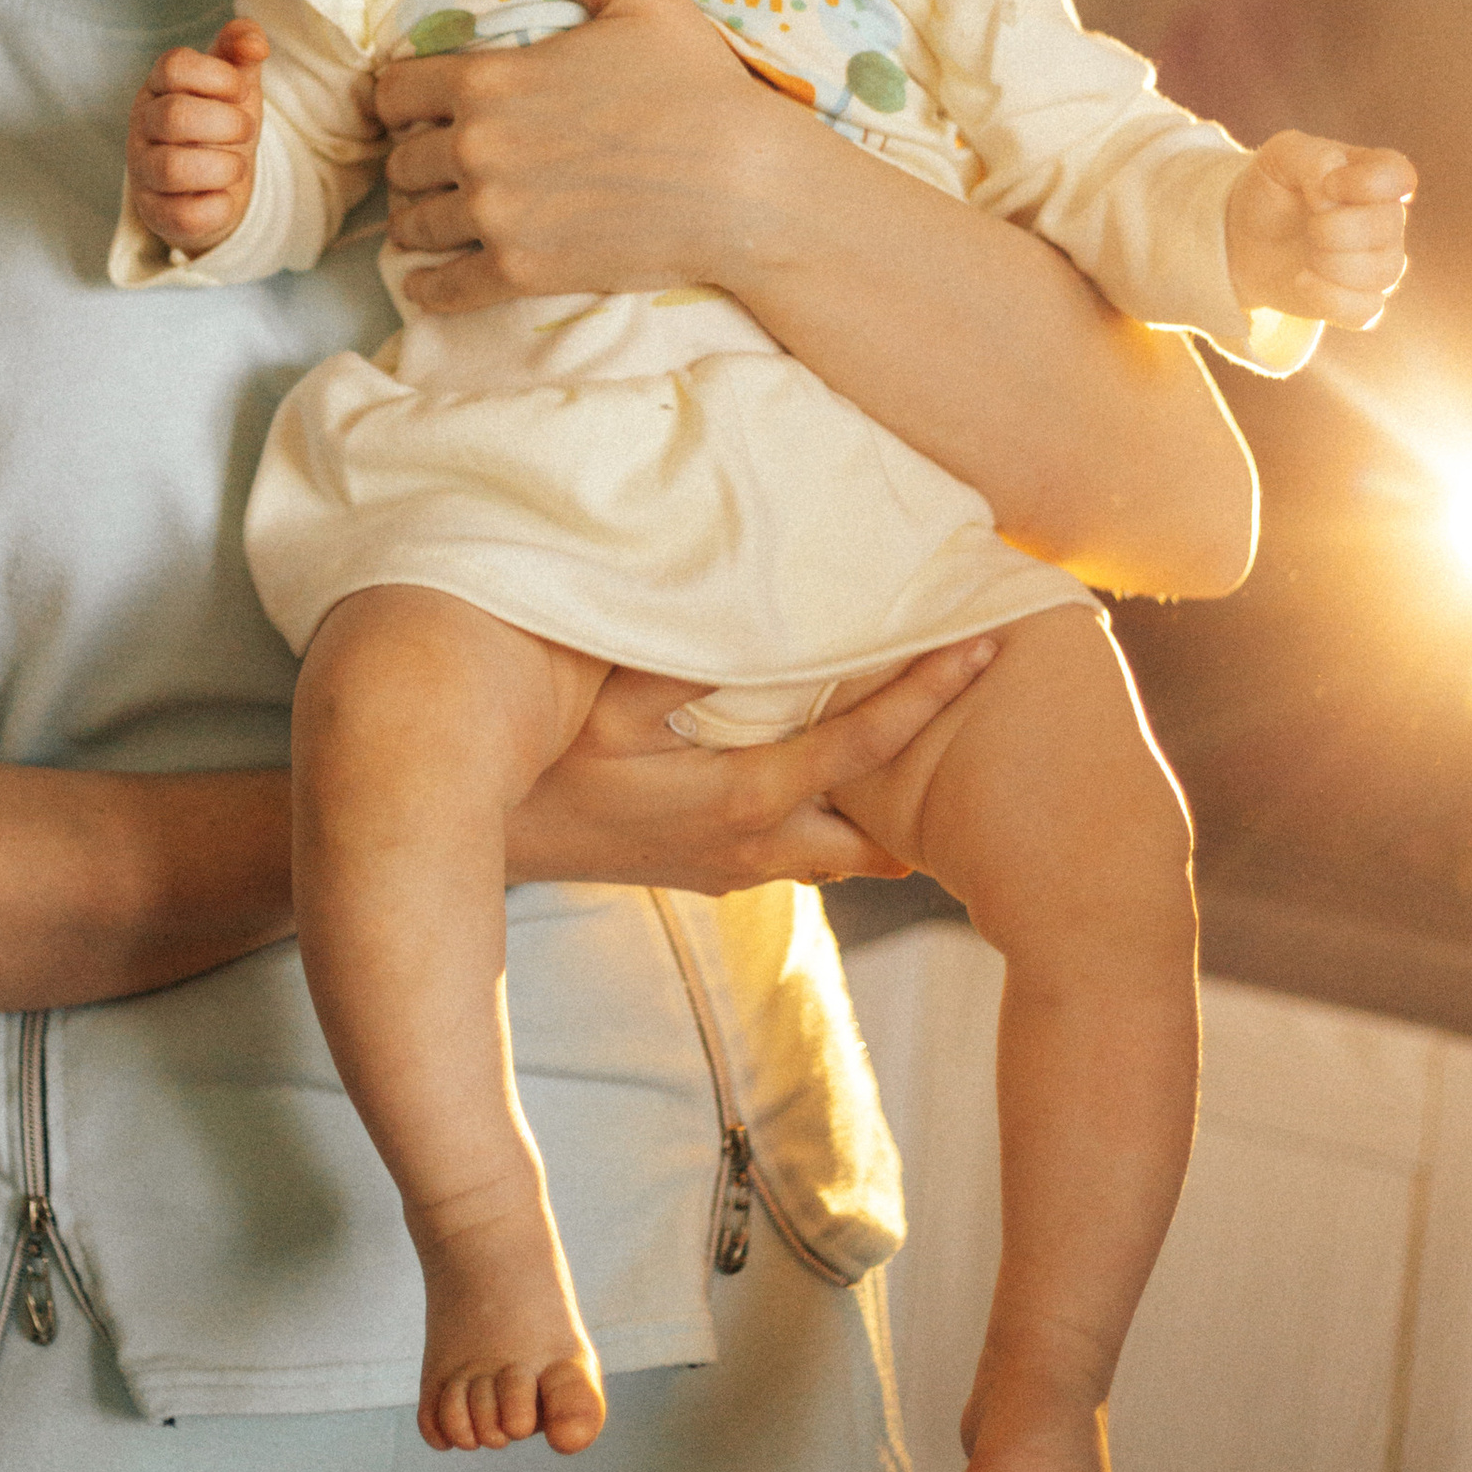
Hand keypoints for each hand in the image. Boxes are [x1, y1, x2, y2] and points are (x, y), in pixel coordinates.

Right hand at [128, 19, 267, 255]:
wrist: (214, 184)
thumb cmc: (220, 125)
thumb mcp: (233, 83)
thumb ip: (240, 49)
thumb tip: (255, 41)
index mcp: (159, 86)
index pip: (173, 65)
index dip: (218, 76)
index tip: (238, 90)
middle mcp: (143, 126)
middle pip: (174, 116)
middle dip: (225, 123)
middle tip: (245, 130)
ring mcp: (143, 171)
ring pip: (172, 169)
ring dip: (223, 166)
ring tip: (237, 165)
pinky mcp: (156, 213)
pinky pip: (184, 216)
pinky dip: (217, 206)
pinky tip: (225, 196)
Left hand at [374, 0, 793, 311]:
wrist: (745, 185)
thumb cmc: (698, 85)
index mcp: (489, 79)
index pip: (393, 90)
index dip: (402, 97)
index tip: (419, 108)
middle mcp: (476, 148)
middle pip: (399, 161)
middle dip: (414, 160)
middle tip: (435, 167)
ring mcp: (495, 215)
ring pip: (412, 225)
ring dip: (419, 220)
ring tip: (436, 219)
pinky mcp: (520, 273)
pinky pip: (443, 290)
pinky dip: (429, 288)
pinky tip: (429, 282)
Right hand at [505, 635, 996, 893]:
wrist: (474, 842)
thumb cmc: (540, 764)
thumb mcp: (604, 703)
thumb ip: (681, 657)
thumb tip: (755, 601)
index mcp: (744, 799)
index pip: (862, 749)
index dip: (928, 698)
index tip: (985, 649)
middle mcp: (756, 849)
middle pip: (881, 836)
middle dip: (937, 795)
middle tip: (998, 738)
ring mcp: (734, 870)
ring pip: (843, 852)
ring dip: (888, 813)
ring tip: (941, 761)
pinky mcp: (709, 870)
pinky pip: (801, 851)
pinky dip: (837, 818)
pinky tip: (845, 784)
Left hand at [1224, 129, 1414, 327]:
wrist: (1242, 239)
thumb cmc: (1270, 191)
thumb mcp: (1280, 157)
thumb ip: (1314, 157)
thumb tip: (1334, 184)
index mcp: (1373, 174)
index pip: (1399, 176)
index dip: (1365, 184)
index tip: (1325, 186)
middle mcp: (1386, 218)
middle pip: (1388, 226)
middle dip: (1335, 228)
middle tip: (1309, 225)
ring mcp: (1378, 262)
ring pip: (1383, 272)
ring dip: (1331, 264)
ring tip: (1306, 255)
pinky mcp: (1361, 300)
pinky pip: (1366, 310)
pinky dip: (1328, 298)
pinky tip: (1302, 280)